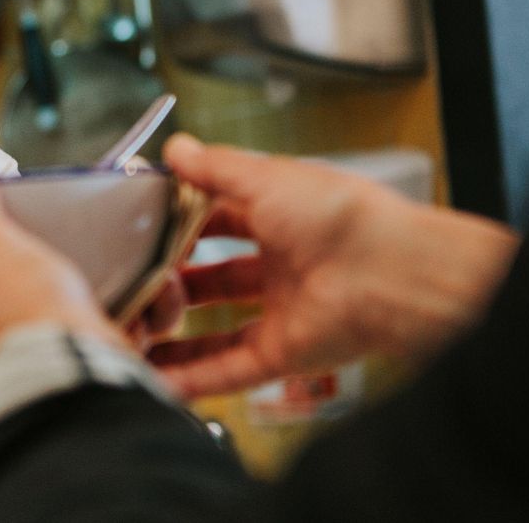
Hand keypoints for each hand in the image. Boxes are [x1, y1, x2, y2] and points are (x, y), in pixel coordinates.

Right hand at [150, 134, 518, 398]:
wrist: (392, 272)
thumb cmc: (343, 216)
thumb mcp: (265, 176)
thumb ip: (214, 167)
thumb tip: (177, 149)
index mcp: (284, 218)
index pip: (222, 219)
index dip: (185, 223)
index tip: (147, 224)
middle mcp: (285, 266)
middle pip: (217, 279)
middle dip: (177, 282)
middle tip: (136, 281)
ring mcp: (283, 312)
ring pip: (219, 332)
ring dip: (178, 337)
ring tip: (135, 337)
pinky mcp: (284, 353)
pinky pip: (231, 369)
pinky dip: (195, 377)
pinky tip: (160, 379)